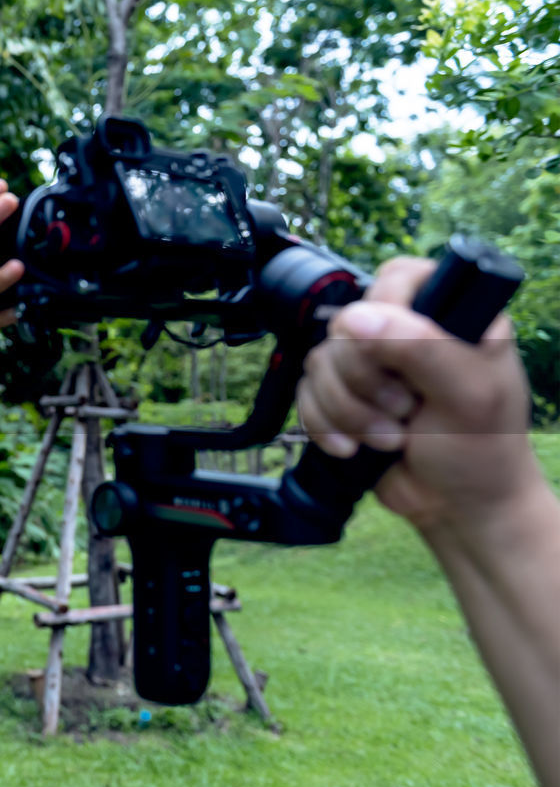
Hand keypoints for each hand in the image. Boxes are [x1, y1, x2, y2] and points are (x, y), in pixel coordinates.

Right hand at [296, 257, 538, 534]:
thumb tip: (356, 318)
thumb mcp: (469, 395)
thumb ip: (422, 347)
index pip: (396, 278)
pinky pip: (305, 394)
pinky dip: (325, 426)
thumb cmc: (481, 450)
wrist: (456, 507)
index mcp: (450, 315)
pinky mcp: (341, 396)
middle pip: (346, 326)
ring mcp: (370, 365)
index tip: (396, 358)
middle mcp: (405, 332)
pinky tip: (355, 448)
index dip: (384, 312)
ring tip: (390, 438)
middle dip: (366, 381)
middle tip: (406, 409)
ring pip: (320, 362)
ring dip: (348, 411)